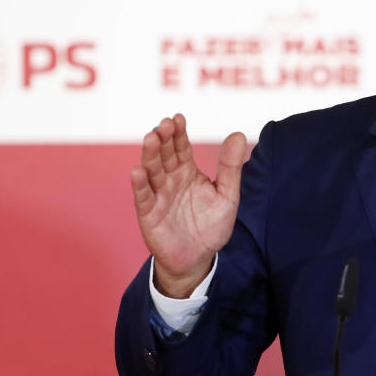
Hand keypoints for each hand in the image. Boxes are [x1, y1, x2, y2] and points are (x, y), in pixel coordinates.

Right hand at [130, 114, 246, 297]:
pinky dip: (140, 185)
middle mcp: (170, 180)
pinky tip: (138, 171)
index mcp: (187, 171)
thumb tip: (237, 134)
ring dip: (150, 154)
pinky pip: (143, 197)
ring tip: (151, 138)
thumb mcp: (227, 194)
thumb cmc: (211, 225)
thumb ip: (230, 167)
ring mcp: (158, 195)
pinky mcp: (149, 214)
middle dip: (164, 139)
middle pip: (164, 155)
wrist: (199, 257)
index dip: (179, 133)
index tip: (178, 118)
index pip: (181, 147)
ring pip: (152, 171)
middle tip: (165, 124)